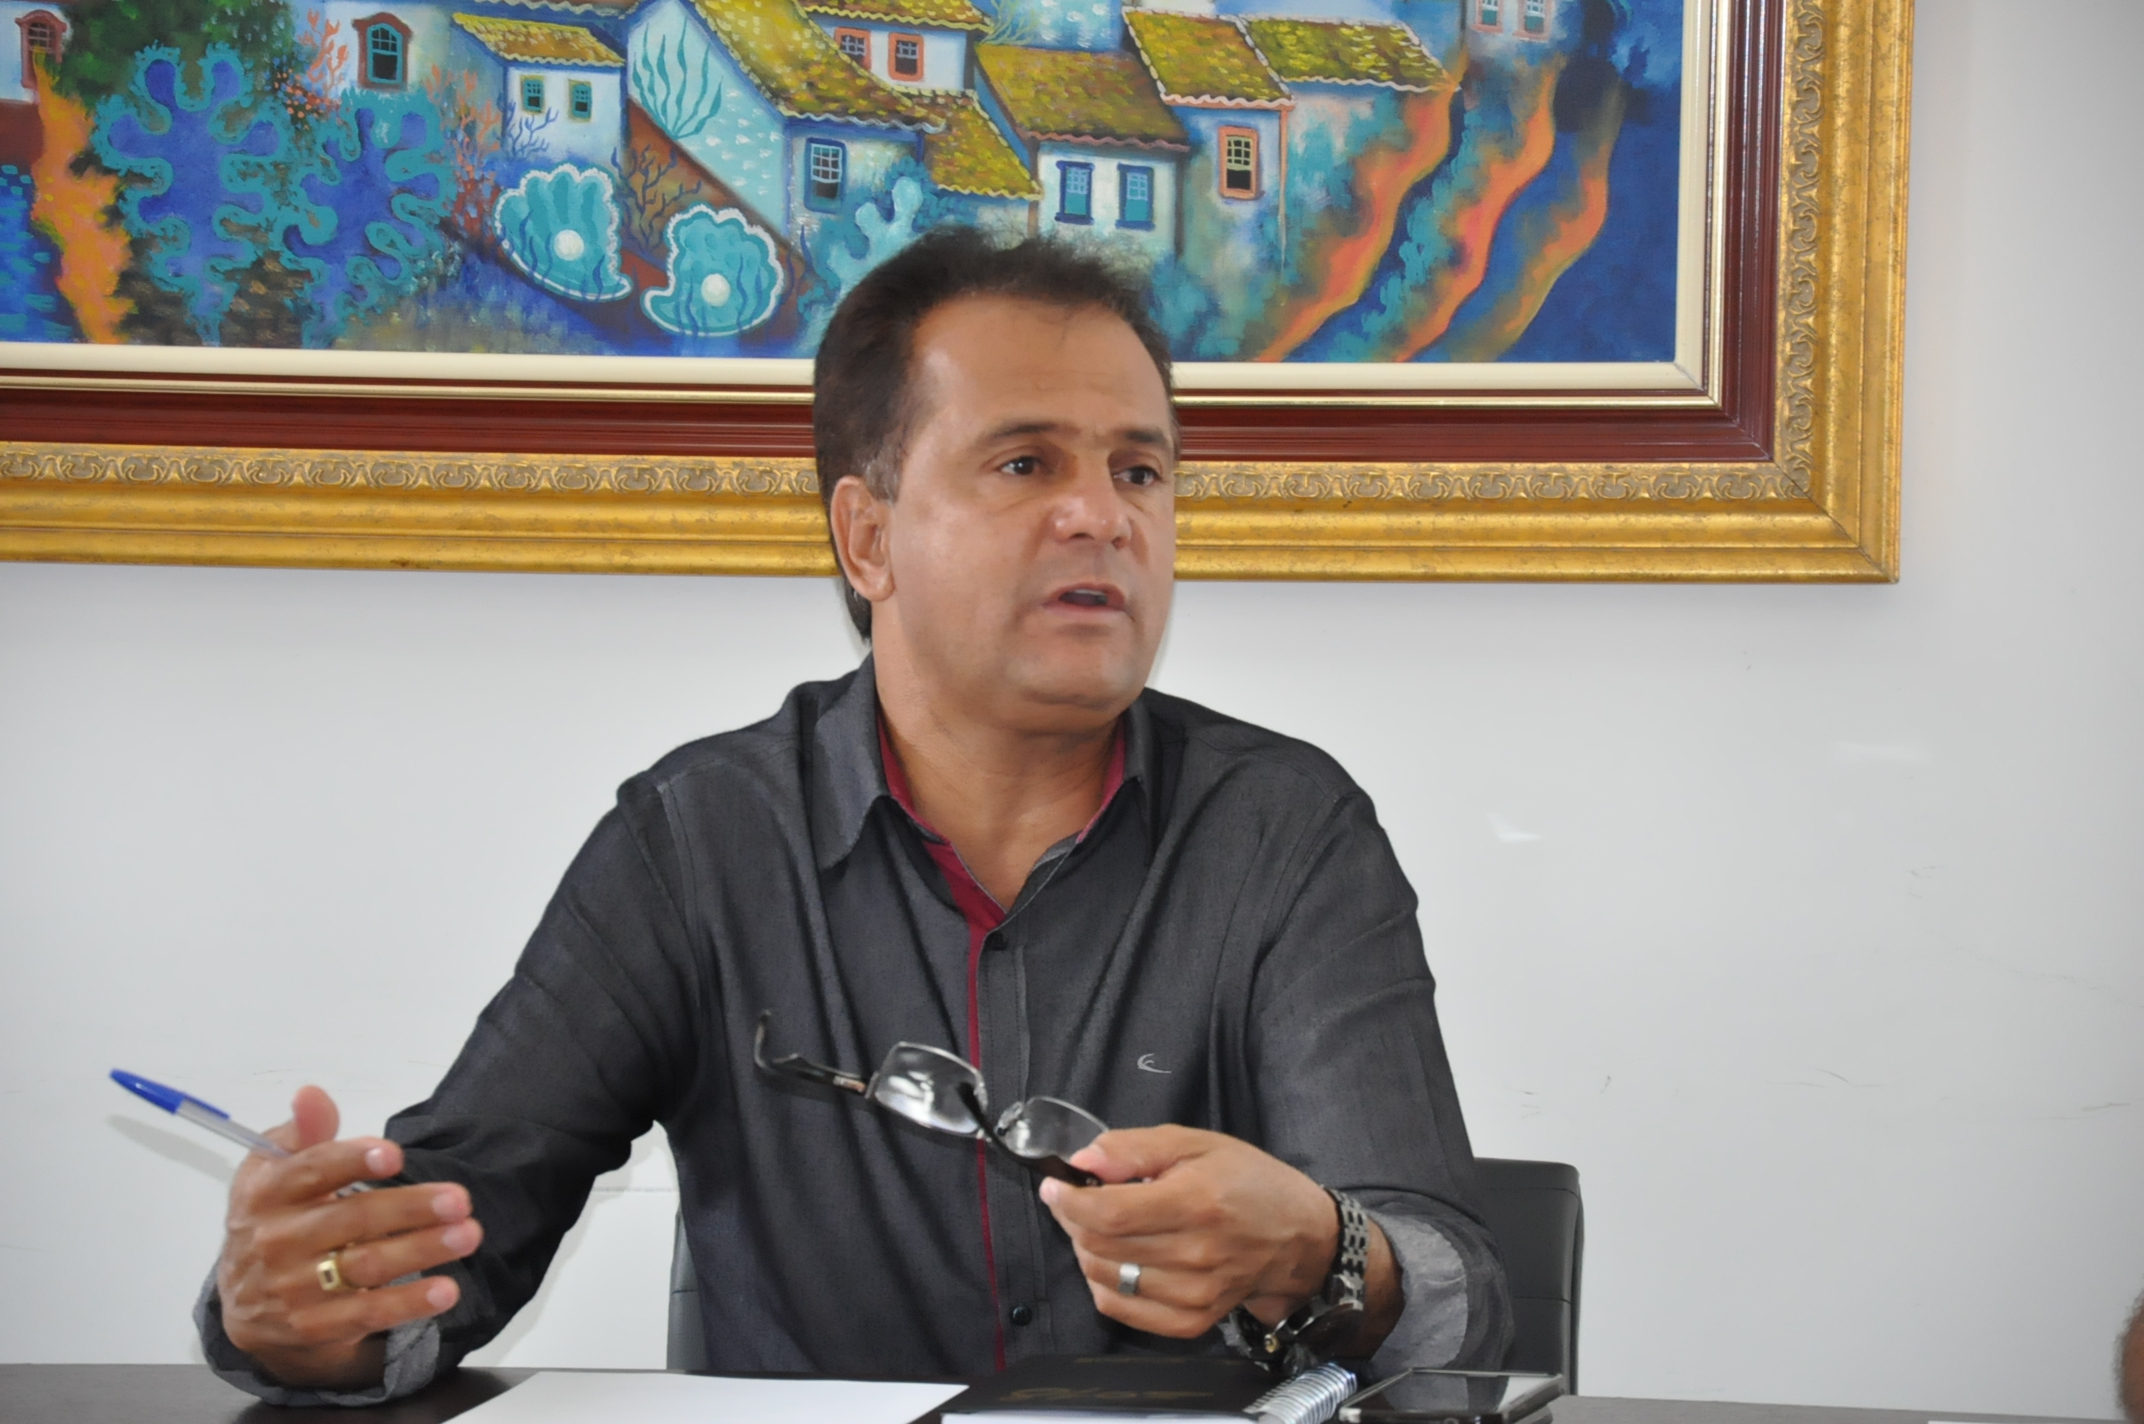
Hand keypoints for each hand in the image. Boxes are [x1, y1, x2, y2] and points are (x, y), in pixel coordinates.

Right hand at [216, 1086, 481, 1389]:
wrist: (244, 1306)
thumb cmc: (273, 1220)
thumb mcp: (273, 1171)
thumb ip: (301, 1132)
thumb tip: (311, 1094)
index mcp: (267, 1192)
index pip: (311, 1171)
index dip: (353, 1161)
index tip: (394, 1155)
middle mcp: (277, 1240)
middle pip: (352, 1219)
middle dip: (410, 1208)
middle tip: (459, 1200)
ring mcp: (295, 1287)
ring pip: (366, 1265)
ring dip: (422, 1250)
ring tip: (468, 1235)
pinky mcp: (315, 1326)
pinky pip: (368, 1313)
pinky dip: (409, 1302)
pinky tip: (446, 1289)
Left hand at [1038, 1125, 1392, 1343]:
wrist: (1298, 1237)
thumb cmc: (1248, 1182)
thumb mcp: (1195, 1143)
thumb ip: (1134, 1148)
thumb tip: (1083, 1161)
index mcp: (1196, 1202)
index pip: (1110, 1213)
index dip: (1070, 1201)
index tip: (1056, 1186)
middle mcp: (1196, 1254)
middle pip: (1100, 1246)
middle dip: (1075, 1219)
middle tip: (1081, 1200)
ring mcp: (1194, 1294)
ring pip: (1104, 1277)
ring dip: (1087, 1249)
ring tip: (1105, 1227)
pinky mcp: (1192, 1321)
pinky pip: (1121, 1308)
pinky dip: (1104, 1282)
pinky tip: (1118, 1259)